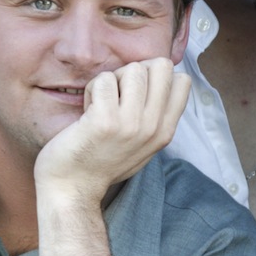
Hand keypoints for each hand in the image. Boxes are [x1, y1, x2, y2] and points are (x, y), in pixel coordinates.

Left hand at [34, 58, 191, 205]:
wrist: (72, 189)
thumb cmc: (104, 161)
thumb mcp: (145, 145)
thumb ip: (157, 117)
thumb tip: (164, 78)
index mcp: (165, 131)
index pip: (182, 81)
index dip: (158, 77)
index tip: (139, 94)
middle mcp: (153, 127)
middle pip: (162, 66)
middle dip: (138, 71)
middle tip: (121, 93)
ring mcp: (130, 124)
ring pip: (133, 69)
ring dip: (113, 80)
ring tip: (102, 102)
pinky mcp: (104, 120)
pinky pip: (104, 80)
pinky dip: (92, 89)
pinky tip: (88, 110)